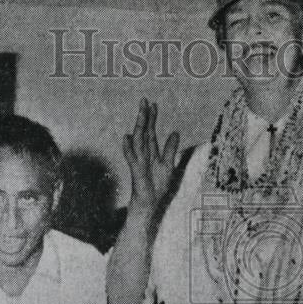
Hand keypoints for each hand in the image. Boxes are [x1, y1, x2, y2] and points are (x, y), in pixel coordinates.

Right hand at [123, 99, 179, 216]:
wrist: (150, 203)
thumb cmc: (157, 186)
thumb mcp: (168, 165)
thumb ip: (170, 149)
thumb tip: (175, 132)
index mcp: (151, 152)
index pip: (151, 132)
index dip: (152, 118)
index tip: (153, 104)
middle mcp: (144, 154)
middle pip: (144, 132)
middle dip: (144, 117)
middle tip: (144, 100)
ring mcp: (139, 162)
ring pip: (138, 141)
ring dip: (139, 126)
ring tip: (140, 113)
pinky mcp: (136, 171)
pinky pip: (131, 158)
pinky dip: (128, 148)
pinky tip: (127, 137)